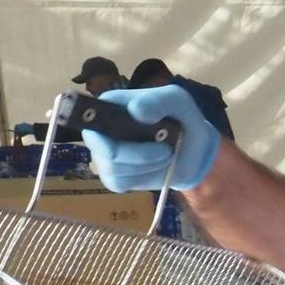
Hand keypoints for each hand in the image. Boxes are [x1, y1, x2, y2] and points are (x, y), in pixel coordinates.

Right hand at [83, 86, 221, 191]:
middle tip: (166, 149)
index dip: (98, 125)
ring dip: (146, 165)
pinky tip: (157, 168)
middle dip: (137, 153)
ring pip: (112, 167)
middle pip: (101, 147)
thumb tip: (135, 110)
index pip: (89, 114)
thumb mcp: (177, 101)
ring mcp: (104, 155)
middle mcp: (100, 130)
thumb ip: (158, 101)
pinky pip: (117, 183)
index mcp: (110, 105)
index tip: (120, 131)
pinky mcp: (114, 176)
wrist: (195, 149)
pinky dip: (141, 178)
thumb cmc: (181, 119)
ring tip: (167, 155)